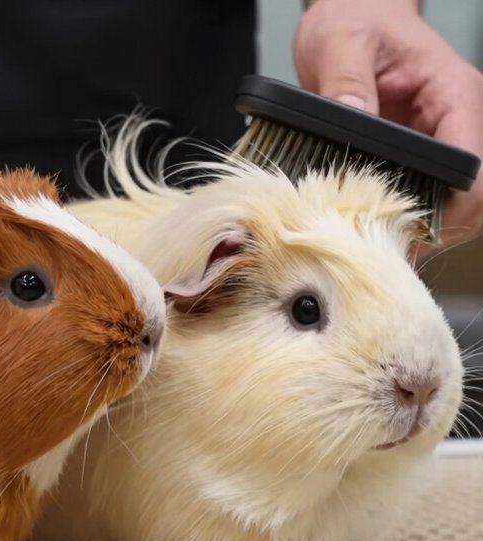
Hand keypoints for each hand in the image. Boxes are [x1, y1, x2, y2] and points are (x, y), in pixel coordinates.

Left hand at [294, 0, 482, 251]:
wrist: (353, 14)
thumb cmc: (356, 20)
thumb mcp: (341, 41)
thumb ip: (345, 79)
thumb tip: (351, 113)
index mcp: (452, 93)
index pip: (472, 163)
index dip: (450, 205)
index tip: (411, 229)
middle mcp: (456, 119)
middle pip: (473, 195)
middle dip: (437, 228)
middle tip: (388, 248)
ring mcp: (440, 137)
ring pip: (453, 203)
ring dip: (423, 228)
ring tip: (379, 242)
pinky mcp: (418, 152)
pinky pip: (426, 194)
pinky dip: (405, 215)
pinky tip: (374, 226)